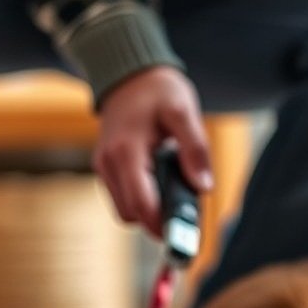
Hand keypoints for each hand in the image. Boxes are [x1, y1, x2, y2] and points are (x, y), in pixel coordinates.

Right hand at [93, 66, 212, 237]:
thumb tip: (204, 187)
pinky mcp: (105, 168)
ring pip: (125, 211)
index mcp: (127, 151)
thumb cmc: (159, 90)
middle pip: (131, 215)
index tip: (186, 234)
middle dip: (157, 220)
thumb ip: (195, 149)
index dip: (163, 225)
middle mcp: (108, 163)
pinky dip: (141, 200)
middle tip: (184, 211)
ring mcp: (103, 167)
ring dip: (148, 211)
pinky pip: (122, 198)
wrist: (129, 73)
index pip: (141, 205)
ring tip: (172, 191)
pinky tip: (158, 183)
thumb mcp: (184, 112)